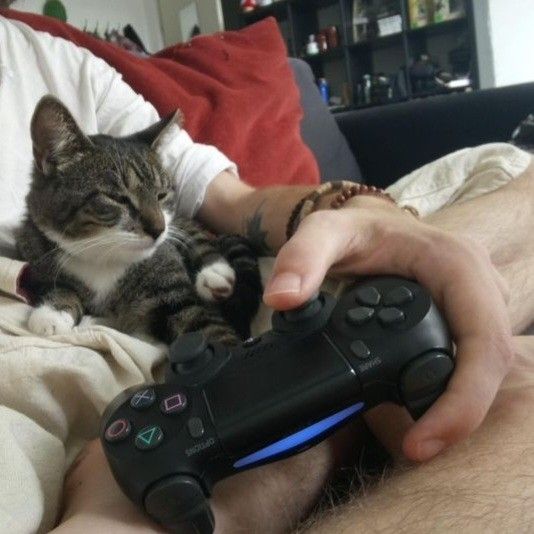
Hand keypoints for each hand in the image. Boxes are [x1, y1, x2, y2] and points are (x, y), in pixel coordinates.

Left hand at [263, 197, 513, 461]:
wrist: (370, 224)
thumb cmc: (356, 228)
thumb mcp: (326, 231)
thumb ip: (302, 259)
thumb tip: (283, 299)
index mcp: (458, 265)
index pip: (482, 342)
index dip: (463, 400)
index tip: (422, 439)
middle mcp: (479, 284)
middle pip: (491, 364)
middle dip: (460, 414)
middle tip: (416, 447)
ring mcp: (477, 303)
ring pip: (485, 368)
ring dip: (458, 407)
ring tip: (419, 438)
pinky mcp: (466, 317)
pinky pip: (471, 361)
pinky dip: (453, 391)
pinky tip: (424, 410)